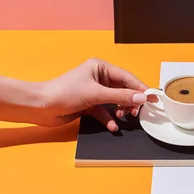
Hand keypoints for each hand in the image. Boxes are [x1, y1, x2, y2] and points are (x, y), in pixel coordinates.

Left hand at [36, 58, 156, 131]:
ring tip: (123, 117)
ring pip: (115, 101)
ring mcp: (94, 92)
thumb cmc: (65, 93)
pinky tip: (112, 125)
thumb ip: (120, 96)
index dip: (140, 87)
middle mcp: (98, 77)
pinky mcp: (89, 104)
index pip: (126, 77)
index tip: (152, 97)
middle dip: (130, 101)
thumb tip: (141, 98)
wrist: (42, 107)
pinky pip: (105, 111)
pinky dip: (109, 118)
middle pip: (122, 89)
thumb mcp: (96, 94)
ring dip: (120, 110)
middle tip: (138, 111)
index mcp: (100, 67)